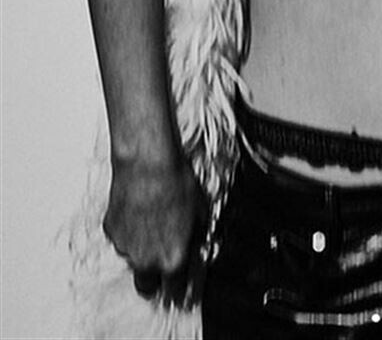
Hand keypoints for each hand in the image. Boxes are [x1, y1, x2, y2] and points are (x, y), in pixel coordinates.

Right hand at [104, 153, 206, 307]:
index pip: (175, 289)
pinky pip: (121, 238)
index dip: (179, 285)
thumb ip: (195, 239)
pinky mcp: (110, 232)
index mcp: (172, 260)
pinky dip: (128, 230)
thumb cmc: (177, 184)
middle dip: (155, 278)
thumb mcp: (201, 214)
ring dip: (141, 249)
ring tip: (151, 220)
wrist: (148, 162)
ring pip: (133, 260)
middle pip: (147, 286)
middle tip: (161, 261)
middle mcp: (146, 261)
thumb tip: (194, 247)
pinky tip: (138, 209)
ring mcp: (125, 248)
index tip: (180, 282)